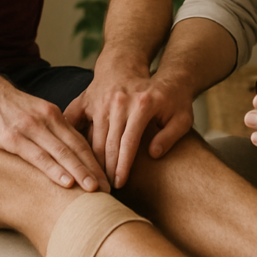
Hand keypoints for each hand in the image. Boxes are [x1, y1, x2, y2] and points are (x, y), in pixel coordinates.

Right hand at [0, 77, 109, 192]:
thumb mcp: (37, 114)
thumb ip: (52, 129)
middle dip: (93, 169)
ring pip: (61, 153)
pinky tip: (66, 182)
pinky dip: (55, 170)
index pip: (80, 141)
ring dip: (79, 172)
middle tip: (107, 190)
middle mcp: (48, 121)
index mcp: (55, 116)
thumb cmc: (11, 109)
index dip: (96, 161)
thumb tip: (68, 151)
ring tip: (93, 190)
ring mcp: (31, 129)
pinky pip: (38, 156)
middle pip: (76, 148)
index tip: (107, 179)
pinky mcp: (14, 138)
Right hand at [65, 67, 194, 188]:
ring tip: (93, 179)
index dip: (123, 165)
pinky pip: (76, 121)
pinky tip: (74, 156)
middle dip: (105, 169)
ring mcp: (101, 99)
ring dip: (92, 160)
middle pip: (109, 142)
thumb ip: (170, 136)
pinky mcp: (87, 98)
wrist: (136, 67)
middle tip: (103, 189)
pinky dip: (74, 139)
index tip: (119, 184)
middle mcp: (119, 101)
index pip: (129, 141)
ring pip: (93, 136)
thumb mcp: (181, 116)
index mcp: (142, 104)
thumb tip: (154, 154)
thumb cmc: (165, 97)